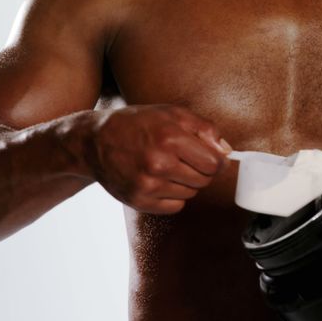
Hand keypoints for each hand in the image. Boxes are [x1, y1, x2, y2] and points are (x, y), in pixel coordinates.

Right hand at [76, 105, 231, 213]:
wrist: (95, 141)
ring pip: (190, 194)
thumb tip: (227, 152)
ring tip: (166, 166)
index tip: (210, 157)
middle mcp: (158, 163)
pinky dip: (172, 196)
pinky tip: (158, 180)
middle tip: (183, 157)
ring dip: (185, 182)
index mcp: (170, 138)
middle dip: (200, 170)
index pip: (214, 163)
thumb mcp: (172, 113)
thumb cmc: (137, 124)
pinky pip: (175, 206)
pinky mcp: (139, 201)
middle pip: (204, 180)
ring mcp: (147, 185)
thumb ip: (205, 129)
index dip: (216, 160)